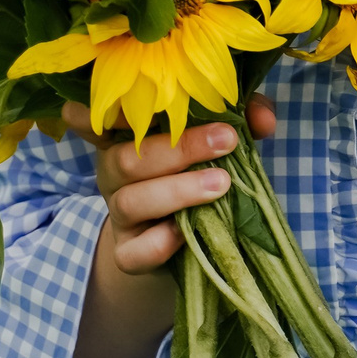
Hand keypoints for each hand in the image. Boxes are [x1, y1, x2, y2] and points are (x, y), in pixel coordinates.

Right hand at [66, 95, 276, 357]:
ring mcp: (119, 215)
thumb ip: (242, 117)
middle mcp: (115, 173)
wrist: (185, 241)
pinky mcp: (128, 253)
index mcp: (129, 137)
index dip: (93, 114)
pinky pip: (134, 251)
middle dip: (179, 148)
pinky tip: (186, 232)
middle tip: (227, 140)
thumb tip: (263, 119)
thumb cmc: (200, 171)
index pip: (98, 120)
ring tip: (221, 184)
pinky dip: (159, 242)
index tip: (111, 104)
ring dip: (178, 191)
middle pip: (126, 158)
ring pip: (131, 201)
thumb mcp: (219, 138)